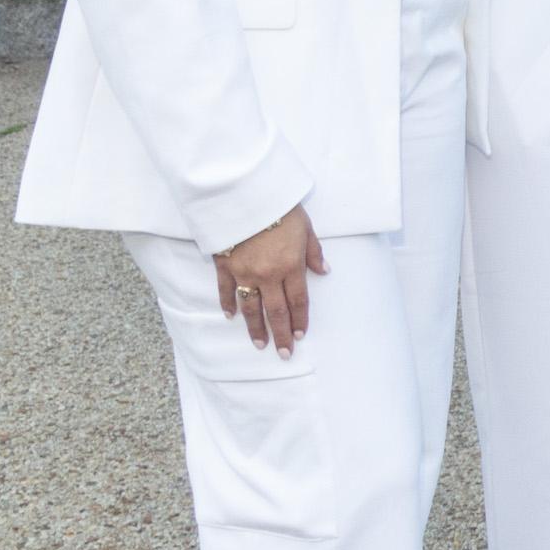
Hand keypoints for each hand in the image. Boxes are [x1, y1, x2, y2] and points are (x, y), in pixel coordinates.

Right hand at [213, 205, 325, 355]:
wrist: (242, 195)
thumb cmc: (278, 207)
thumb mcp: (305, 226)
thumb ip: (313, 251)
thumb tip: (324, 271)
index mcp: (290, 266)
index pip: (298, 300)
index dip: (300, 320)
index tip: (300, 336)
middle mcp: (267, 275)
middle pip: (275, 311)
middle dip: (281, 334)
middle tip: (283, 354)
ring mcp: (244, 272)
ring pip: (250, 307)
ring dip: (255, 328)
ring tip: (260, 344)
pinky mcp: (224, 265)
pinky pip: (225, 290)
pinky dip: (227, 304)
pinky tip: (231, 316)